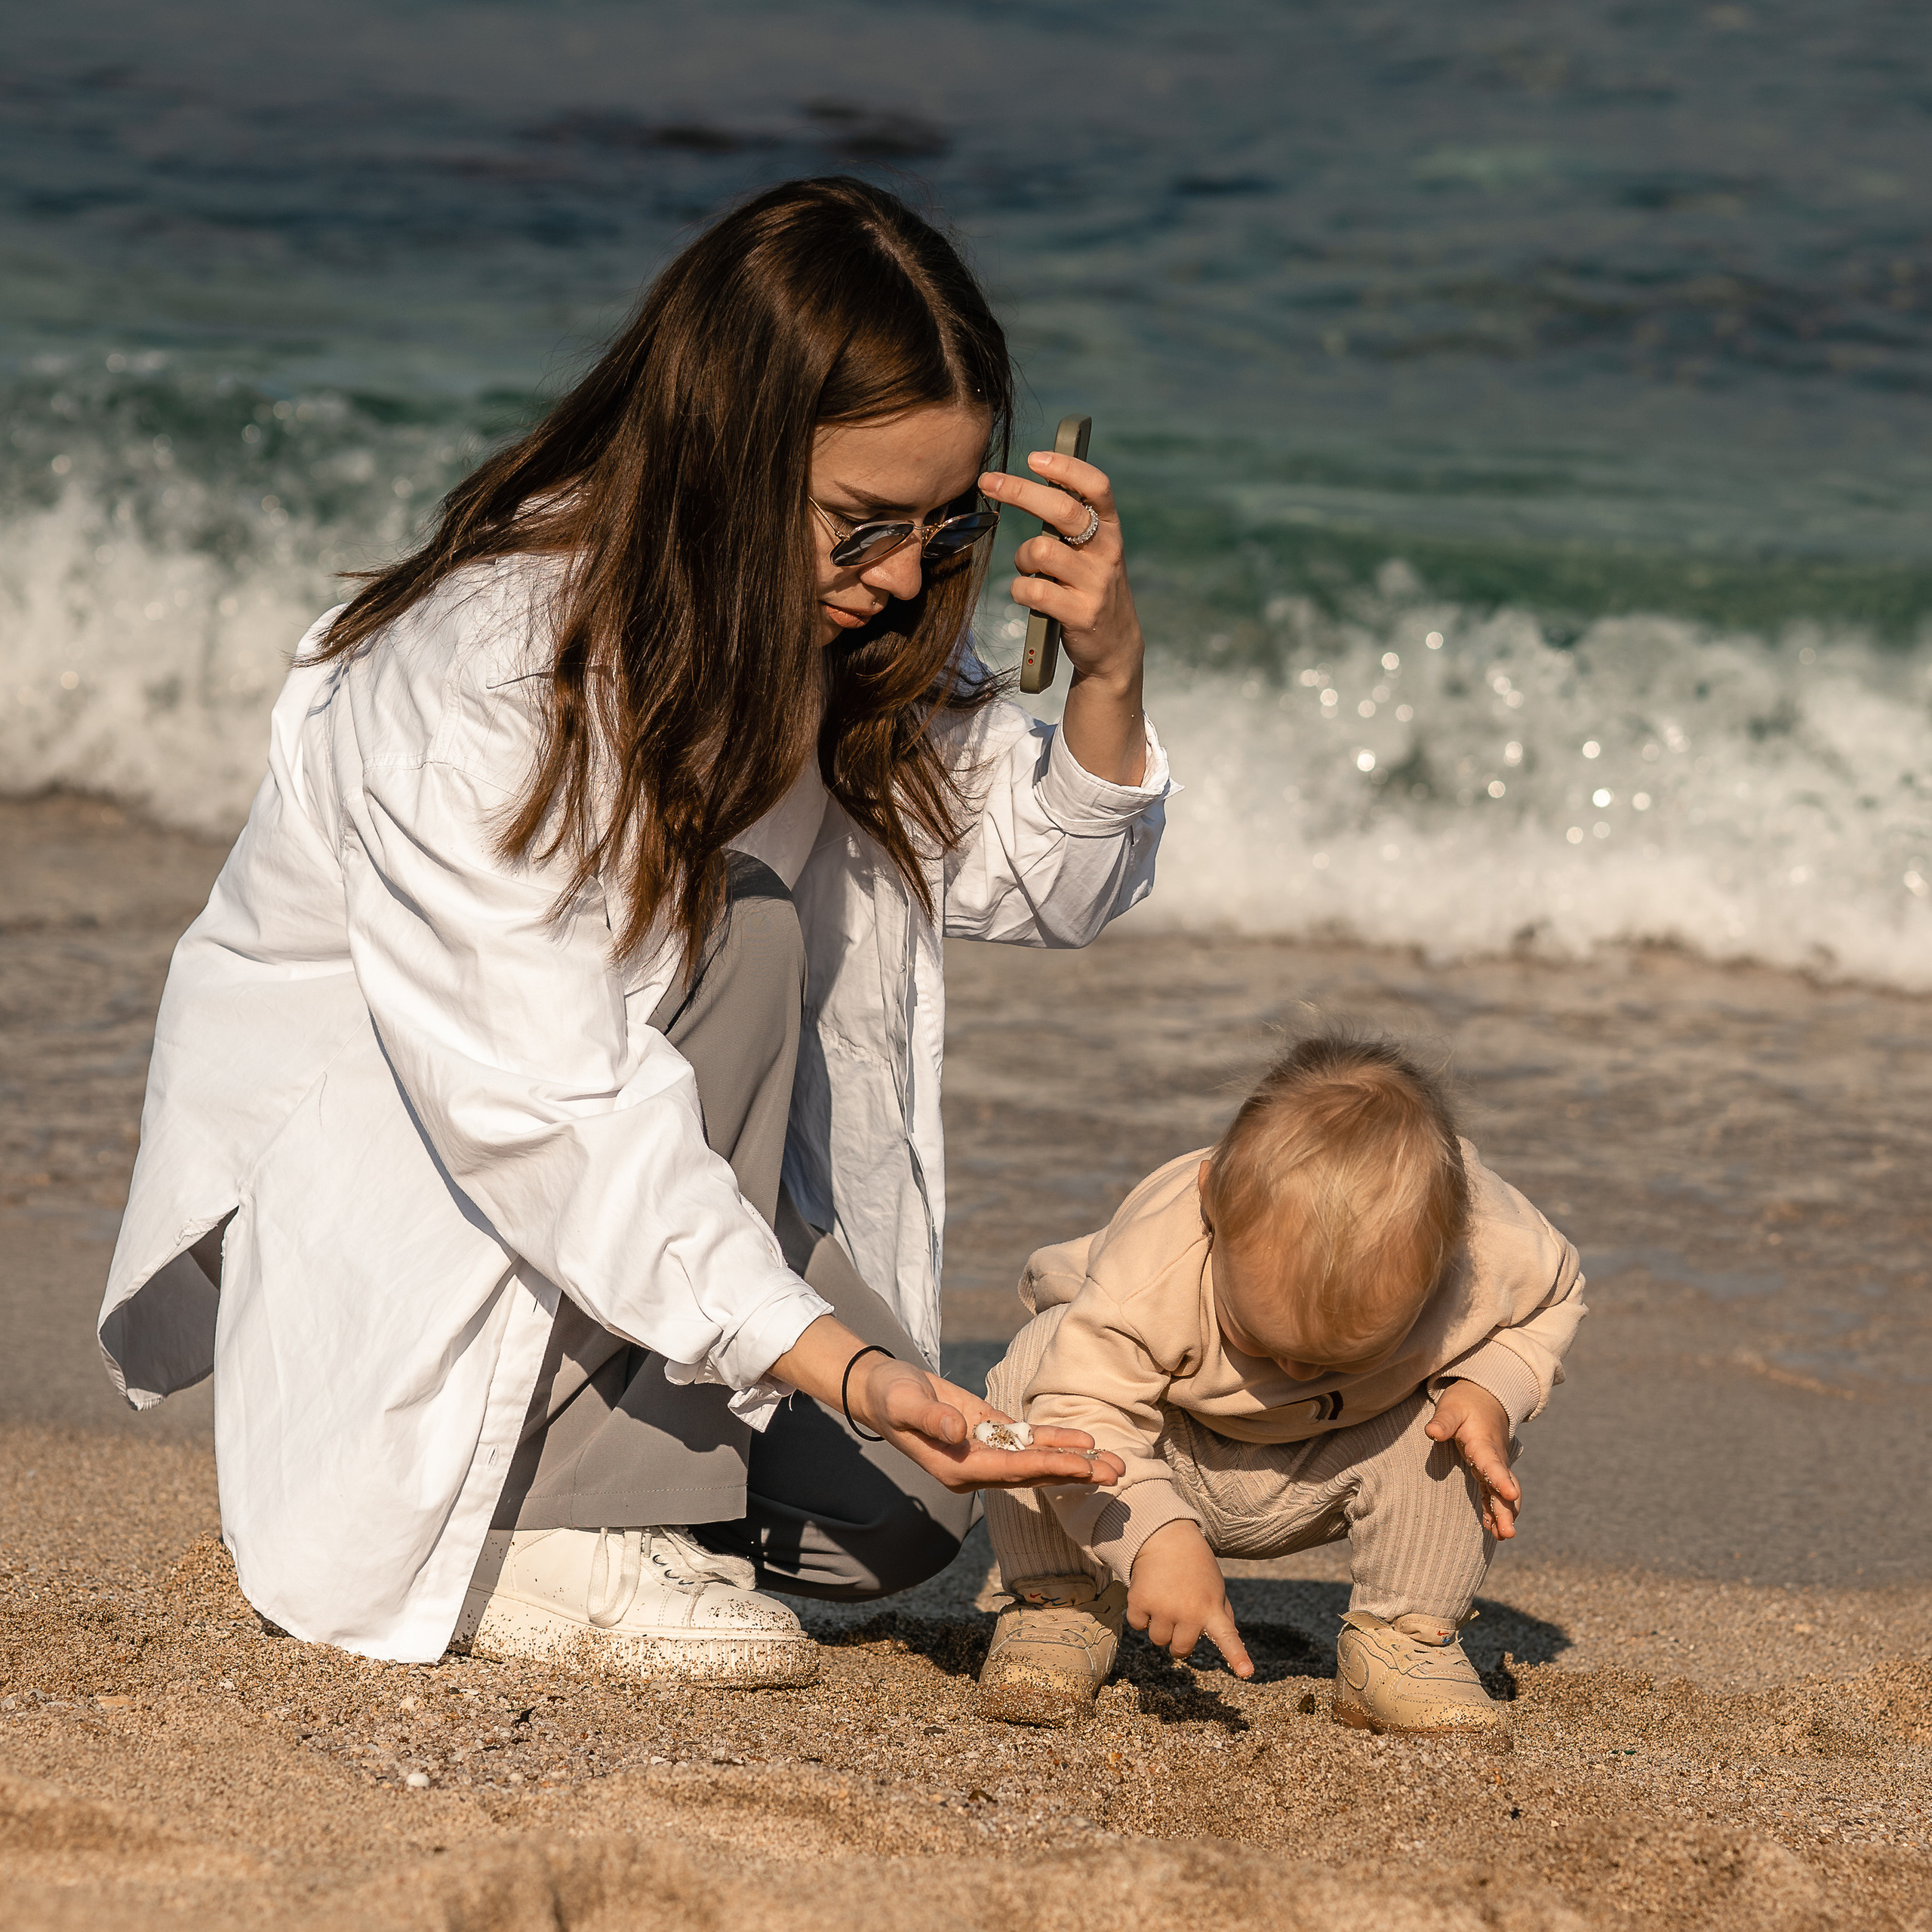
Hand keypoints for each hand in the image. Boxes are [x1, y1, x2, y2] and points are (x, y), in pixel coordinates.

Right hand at [855, 1354, 1125, 1495]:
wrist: (883, 1389)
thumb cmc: (890, 1397)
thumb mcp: (904, 1404)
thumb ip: (931, 1420)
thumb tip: (959, 1432)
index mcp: (957, 1469)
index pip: (1012, 1470)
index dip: (1049, 1466)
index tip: (1084, 1466)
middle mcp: (976, 1468)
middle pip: (1034, 1473)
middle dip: (1076, 1473)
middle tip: (1118, 1474)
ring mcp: (985, 1453)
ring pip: (1037, 1459)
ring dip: (1075, 1461)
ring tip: (1114, 1463)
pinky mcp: (989, 1434)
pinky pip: (1028, 1441)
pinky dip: (1056, 1440)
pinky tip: (1085, 1441)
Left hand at [979, 450, 1146, 785]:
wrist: (1113, 646)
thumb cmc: (1089, 587)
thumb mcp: (1091, 550)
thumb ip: (1071, 521)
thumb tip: (1034, 475)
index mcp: (1111, 530)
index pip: (1096, 487)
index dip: (1066, 468)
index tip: (1034, 458)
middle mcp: (1107, 552)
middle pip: (1062, 511)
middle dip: (1021, 491)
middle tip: (988, 482)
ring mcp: (1095, 584)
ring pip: (1040, 551)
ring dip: (1022, 558)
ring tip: (1029, 570)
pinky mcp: (1080, 614)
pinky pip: (1033, 590)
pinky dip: (1020, 590)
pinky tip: (1028, 595)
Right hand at [1125, 1519, 1252, 1677]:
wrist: (1167, 1536)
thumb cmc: (1195, 1566)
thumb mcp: (1216, 1588)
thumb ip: (1223, 1616)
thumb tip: (1229, 1641)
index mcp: (1212, 1609)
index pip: (1228, 1638)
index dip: (1237, 1657)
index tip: (1247, 1672)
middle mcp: (1189, 1611)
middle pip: (1180, 1650)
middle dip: (1177, 1640)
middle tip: (1177, 1617)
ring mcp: (1164, 1608)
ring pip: (1157, 1639)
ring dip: (1158, 1625)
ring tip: (1164, 1599)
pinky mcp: (1141, 1601)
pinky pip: (1137, 1624)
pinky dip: (1141, 1613)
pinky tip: (1149, 1593)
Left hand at [1425, 1381, 1520, 1537]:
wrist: (1485, 1398)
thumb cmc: (1465, 1403)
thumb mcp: (1451, 1407)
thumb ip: (1443, 1422)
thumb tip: (1432, 1433)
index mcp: (1484, 1443)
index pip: (1493, 1464)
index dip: (1501, 1480)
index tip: (1510, 1494)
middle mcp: (1494, 1458)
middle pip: (1503, 1486)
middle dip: (1507, 1510)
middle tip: (1509, 1533)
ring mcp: (1494, 1467)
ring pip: (1503, 1494)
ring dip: (1505, 1515)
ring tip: (1504, 1536)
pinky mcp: (1489, 1472)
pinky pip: (1494, 1494)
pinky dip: (1495, 1511)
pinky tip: (1494, 1531)